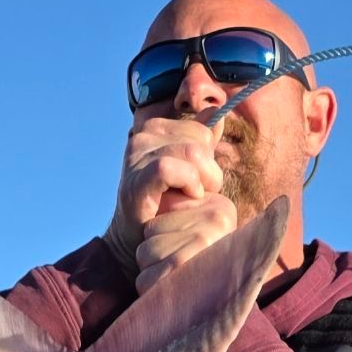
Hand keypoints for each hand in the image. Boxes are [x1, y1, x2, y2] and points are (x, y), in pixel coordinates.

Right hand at [103, 118, 235, 290]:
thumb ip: (200, 140)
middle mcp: (143, 136)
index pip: (202, 128)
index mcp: (156, 129)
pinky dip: (188, 183)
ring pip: (192, 151)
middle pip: (200, 138)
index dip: (210, 155)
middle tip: (197, 193)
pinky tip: (188, 197)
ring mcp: (137, 156)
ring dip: (203, 180)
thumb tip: (217, 110)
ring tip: (193, 197)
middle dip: (208, 169)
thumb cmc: (165, 206)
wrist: (135, 241)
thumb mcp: (188, 167)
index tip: (199, 180)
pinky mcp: (136, 179)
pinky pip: (169, 168)